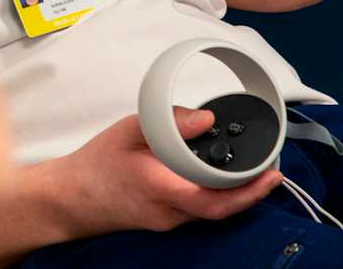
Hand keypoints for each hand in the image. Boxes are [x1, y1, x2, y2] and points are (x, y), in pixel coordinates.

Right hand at [37, 108, 282, 237]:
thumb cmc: (95, 164)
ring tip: (251, 171)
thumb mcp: (127, 130)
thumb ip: (169, 122)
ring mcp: (169, 223)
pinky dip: (215, 196)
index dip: (249, 190)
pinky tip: (218, 178)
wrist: (70, 199)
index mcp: (160, 187)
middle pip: (222, 209)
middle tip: (271, 170)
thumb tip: (206, 119)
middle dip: (251, 191)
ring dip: (235, 194)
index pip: (216, 199)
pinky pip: (199, 211)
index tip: (272, 174)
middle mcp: (169, 213)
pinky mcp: (166, 224)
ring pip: (212, 212)